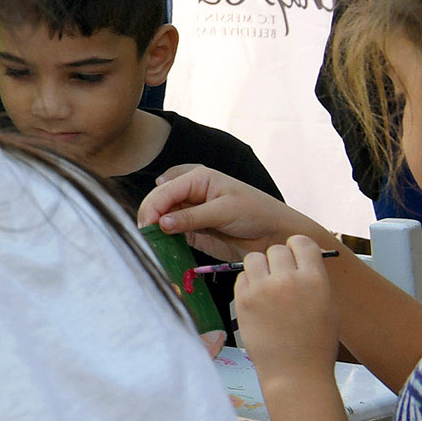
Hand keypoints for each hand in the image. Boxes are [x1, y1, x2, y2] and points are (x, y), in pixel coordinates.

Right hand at [138, 165, 327, 262]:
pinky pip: (170, 231)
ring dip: (154, 227)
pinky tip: (159, 243)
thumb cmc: (257, 213)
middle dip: (150, 215)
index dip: (153, 206)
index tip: (147, 225)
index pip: (166, 190)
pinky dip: (162, 237)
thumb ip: (192, 217)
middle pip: (159, 201)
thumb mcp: (224, 211)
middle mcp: (189, 191)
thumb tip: (161, 223)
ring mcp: (189, 210)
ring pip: (161, 216)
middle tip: (145, 235)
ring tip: (149, 240)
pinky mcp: (191, 229)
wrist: (276, 235)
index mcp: (197, 177)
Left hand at [235, 238, 340, 382]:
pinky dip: (248, 284)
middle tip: (281, 277)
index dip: (297, 248)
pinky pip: (242, 277)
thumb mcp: (326, 305)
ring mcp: (263, 289)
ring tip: (268, 287)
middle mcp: (288, 280)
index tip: (295, 257)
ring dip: (260, 268)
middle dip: (278, 260)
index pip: (301, 241)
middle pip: (276, 249)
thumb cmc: (315, 343)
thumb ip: (313, 279)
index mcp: (315, 280)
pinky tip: (258, 301)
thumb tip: (302, 259)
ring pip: (254, 258)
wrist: (295, 372)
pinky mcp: (243, 300)